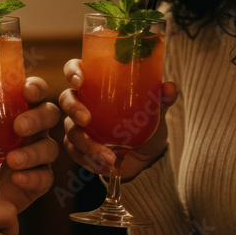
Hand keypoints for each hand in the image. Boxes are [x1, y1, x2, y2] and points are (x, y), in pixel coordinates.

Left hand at [0, 76, 59, 211]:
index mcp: (15, 111)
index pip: (34, 91)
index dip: (36, 87)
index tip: (27, 91)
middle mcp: (32, 130)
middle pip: (49, 114)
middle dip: (38, 118)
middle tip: (19, 127)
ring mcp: (37, 156)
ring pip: (49, 147)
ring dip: (33, 152)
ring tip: (11, 161)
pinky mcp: (38, 180)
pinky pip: (44, 177)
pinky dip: (32, 177)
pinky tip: (17, 179)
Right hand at [59, 58, 176, 180]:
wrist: (147, 157)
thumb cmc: (146, 122)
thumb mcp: (156, 110)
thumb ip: (161, 98)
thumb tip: (169, 88)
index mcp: (96, 85)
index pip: (75, 70)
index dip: (72, 72)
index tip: (79, 80)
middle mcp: (83, 102)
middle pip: (66, 98)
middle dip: (73, 108)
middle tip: (87, 119)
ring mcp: (77, 126)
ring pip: (70, 130)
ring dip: (87, 143)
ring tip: (108, 157)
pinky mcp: (78, 148)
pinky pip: (74, 152)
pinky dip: (89, 160)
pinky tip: (105, 165)